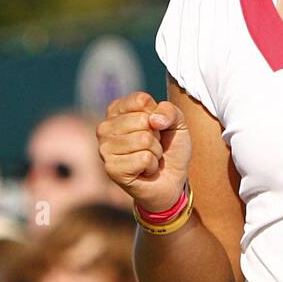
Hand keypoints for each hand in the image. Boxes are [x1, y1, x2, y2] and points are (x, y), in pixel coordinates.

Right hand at [96, 91, 192, 212]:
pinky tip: (145, 170)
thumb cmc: (170, 149)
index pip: (140, 100)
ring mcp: (105, 148)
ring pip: (143, 139)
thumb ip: (170, 111)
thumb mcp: (177, 124)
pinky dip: (152, 166)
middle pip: (142, 120)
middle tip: (152, 147)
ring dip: (155, 152)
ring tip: (149, 158)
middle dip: (156, 137)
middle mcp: (105, 127)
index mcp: (117, 110)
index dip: (158, 116)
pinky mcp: (111, 168)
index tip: (156, 128)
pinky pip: (144, 158)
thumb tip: (154, 120)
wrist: (171, 180)